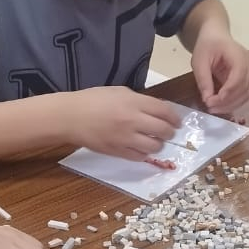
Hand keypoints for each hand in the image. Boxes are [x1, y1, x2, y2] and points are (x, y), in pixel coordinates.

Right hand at [67, 86, 182, 159]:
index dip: (175, 118)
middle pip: (163, 130)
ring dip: (158, 144)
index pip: (164, 111)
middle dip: (170, 132)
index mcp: (134, 102)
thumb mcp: (119, 92)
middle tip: (169, 132)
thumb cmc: (93, 100)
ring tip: (155, 141)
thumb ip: (139, 101)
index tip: (177, 121)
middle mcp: (133, 121)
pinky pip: (140, 157)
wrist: (71, 117)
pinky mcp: (118, 152)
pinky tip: (141, 148)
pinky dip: (144, 153)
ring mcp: (125, 138)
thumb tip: (157, 110)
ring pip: (154, 146)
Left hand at [190, 29, 248, 113]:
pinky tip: (220, 106)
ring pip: (246, 94)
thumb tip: (207, 99)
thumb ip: (203, 79)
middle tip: (210, 108)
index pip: (239, 76)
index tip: (212, 101)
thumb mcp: (199, 60)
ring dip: (231, 105)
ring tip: (214, 109)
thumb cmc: (207, 44)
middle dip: (228, 102)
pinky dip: (233, 102)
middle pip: (245, 88)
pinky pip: (243, 94)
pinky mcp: (245, 78)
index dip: (228, 92)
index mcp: (239, 55)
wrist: (215, 35)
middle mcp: (248, 64)